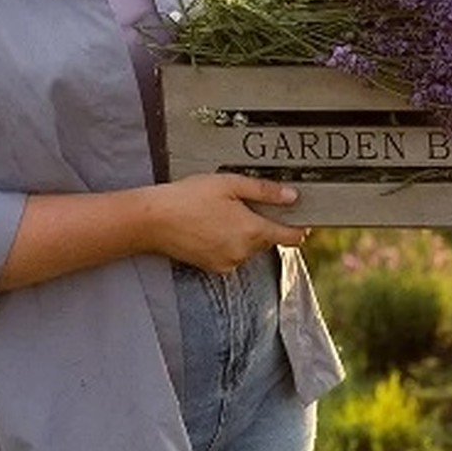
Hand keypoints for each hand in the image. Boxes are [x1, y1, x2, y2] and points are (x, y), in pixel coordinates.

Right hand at [147, 173, 308, 271]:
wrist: (153, 220)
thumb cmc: (189, 197)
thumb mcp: (229, 184)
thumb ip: (264, 190)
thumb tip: (293, 196)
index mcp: (253, 231)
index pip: (293, 237)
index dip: (298, 225)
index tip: (296, 214)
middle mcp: (244, 252)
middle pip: (268, 239)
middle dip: (261, 222)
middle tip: (242, 202)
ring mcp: (228, 262)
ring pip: (249, 247)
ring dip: (243, 233)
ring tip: (219, 212)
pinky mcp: (213, 267)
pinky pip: (231, 254)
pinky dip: (227, 242)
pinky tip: (209, 226)